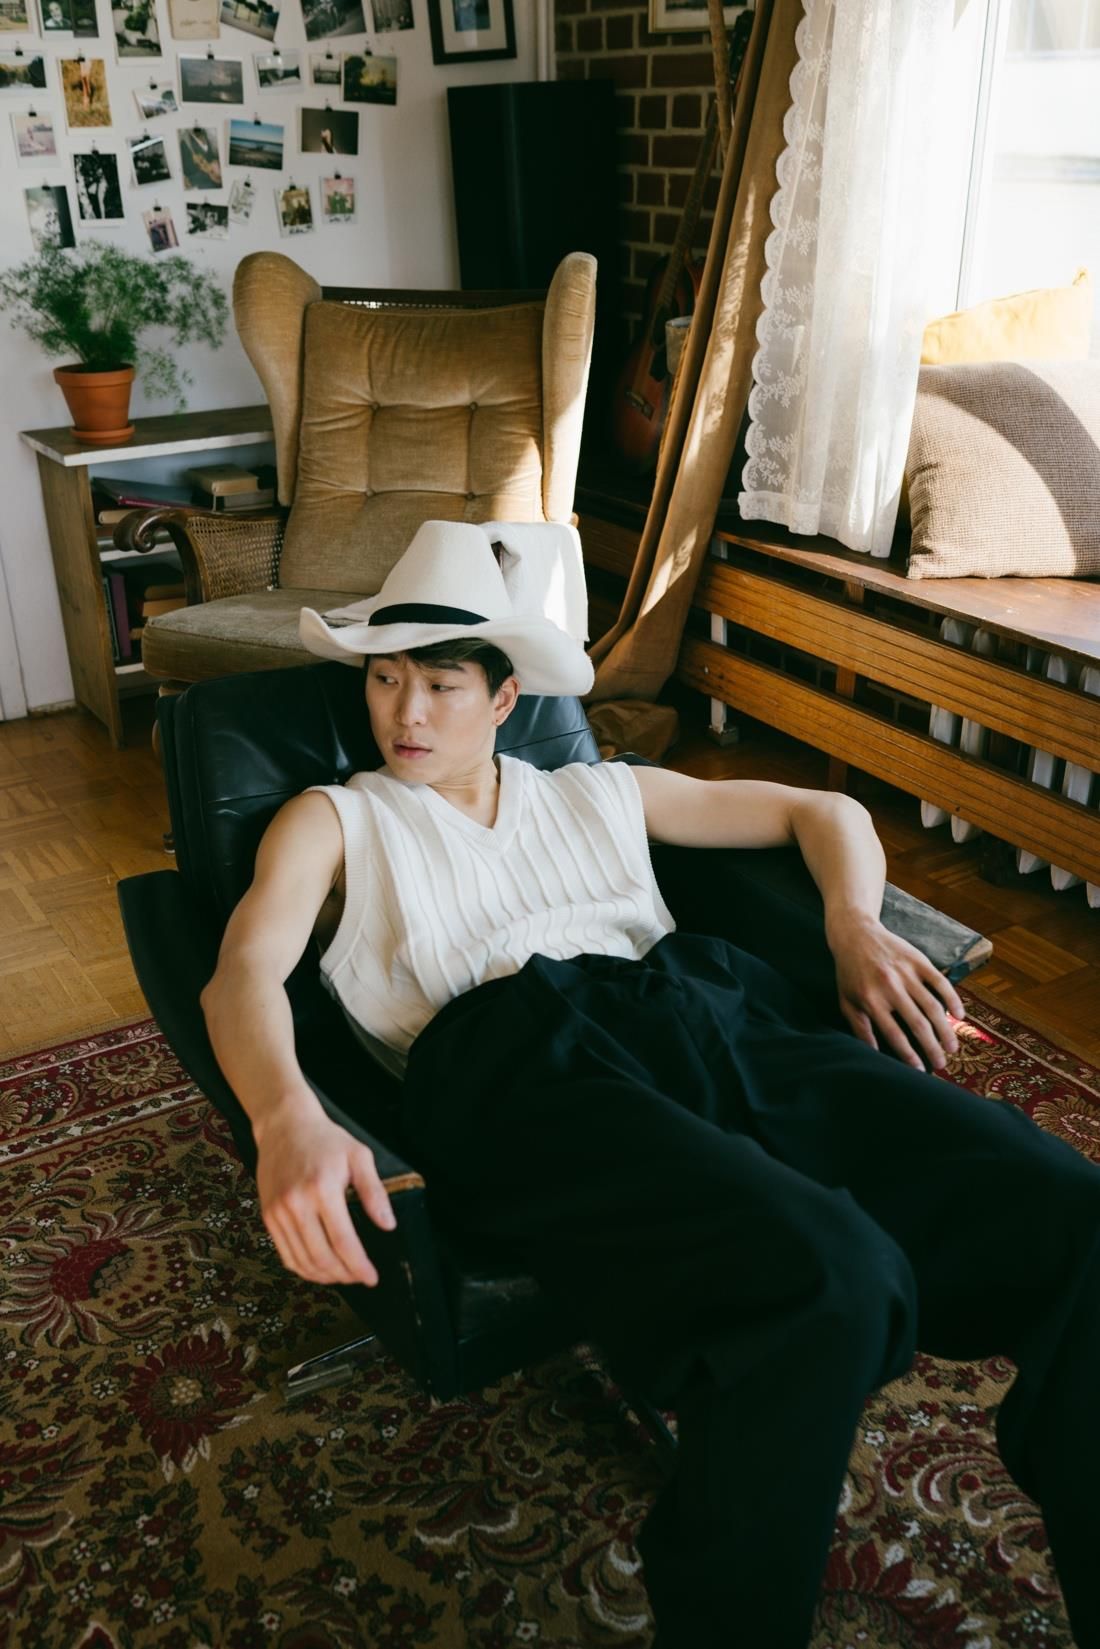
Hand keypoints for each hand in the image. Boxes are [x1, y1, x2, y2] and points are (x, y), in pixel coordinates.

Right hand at [254, 1094, 396, 1285]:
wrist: (284, 1125)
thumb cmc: (326, 1140)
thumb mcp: (359, 1156)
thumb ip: (374, 1192)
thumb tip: (388, 1225)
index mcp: (322, 1189)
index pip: (343, 1241)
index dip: (359, 1265)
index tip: (372, 1278)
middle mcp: (296, 1203)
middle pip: (321, 1257)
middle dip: (344, 1275)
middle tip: (360, 1278)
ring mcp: (278, 1212)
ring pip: (302, 1261)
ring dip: (324, 1276)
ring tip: (343, 1276)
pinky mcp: (268, 1216)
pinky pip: (285, 1254)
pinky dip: (303, 1268)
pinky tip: (319, 1268)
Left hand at [828, 912, 964, 1071]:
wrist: (855, 934)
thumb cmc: (849, 972)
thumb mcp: (846, 1001)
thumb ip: (860, 1028)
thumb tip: (873, 1054)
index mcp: (871, 1000)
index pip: (894, 1035)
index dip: (909, 1055)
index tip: (920, 1070)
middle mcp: (890, 988)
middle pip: (917, 1024)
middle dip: (932, 1047)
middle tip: (943, 1064)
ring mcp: (906, 973)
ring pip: (932, 1006)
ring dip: (945, 1029)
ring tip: (952, 1047)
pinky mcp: (918, 961)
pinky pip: (940, 982)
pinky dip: (952, 999)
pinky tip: (959, 1016)